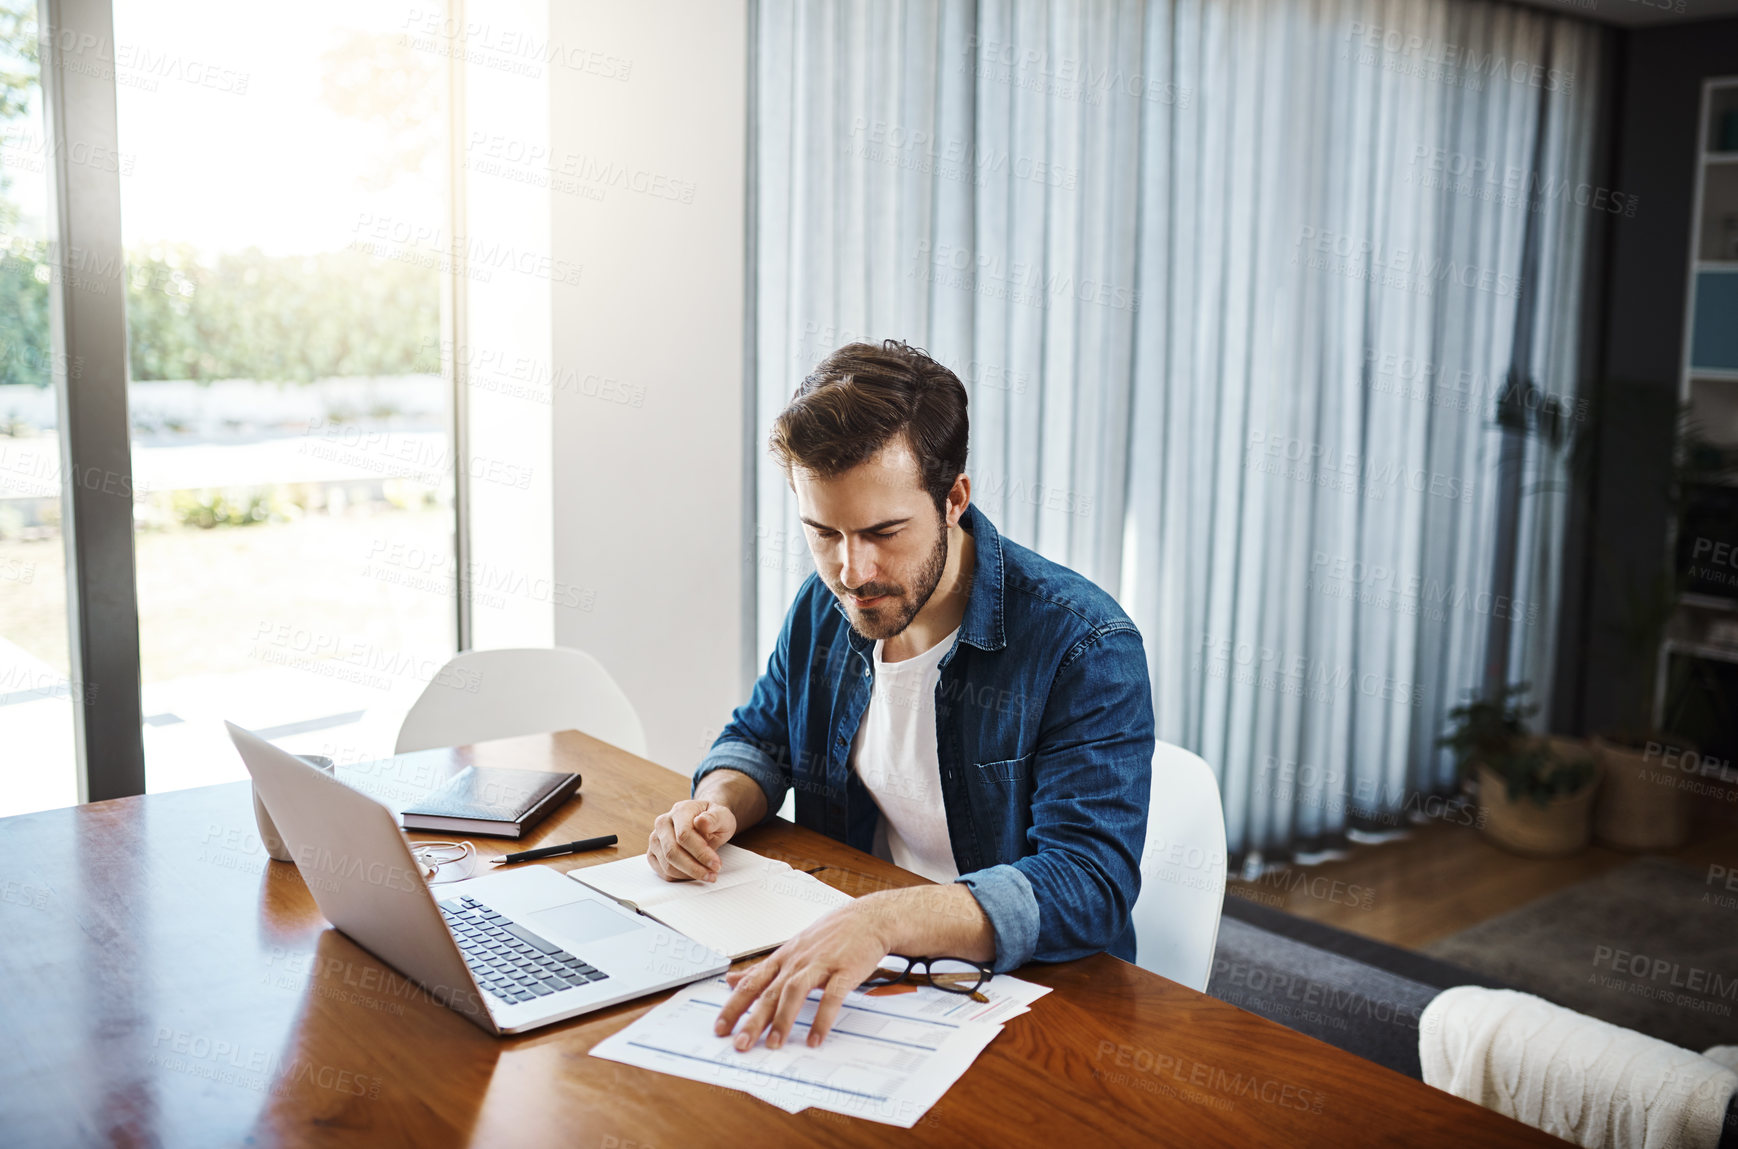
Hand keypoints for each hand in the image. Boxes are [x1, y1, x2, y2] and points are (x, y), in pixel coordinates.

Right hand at [646, 799, 735, 881]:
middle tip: (713, 874)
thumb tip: (702, 822)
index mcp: (680, 810)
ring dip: (689, 875)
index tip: (716, 864)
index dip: (700, 852)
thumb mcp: (723, 816)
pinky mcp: (653, 853)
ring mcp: (655, 839)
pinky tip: (694, 874)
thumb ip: (715, 818)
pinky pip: (663, 872)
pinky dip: (680, 878)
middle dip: (694, 868)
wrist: (704, 823)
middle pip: (672, 852)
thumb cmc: (714, 821)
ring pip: (667, 865)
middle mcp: (663, 823)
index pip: (684, 835)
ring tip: (707, 874)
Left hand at [714, 902, 889, 1050]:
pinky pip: (831, 997)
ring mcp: (820, 964)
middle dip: (753, 1020)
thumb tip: (731, 980)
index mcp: (782, 958)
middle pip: (770, 992)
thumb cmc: (830, 936)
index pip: (751, 983)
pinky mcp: (844, 970)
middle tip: (740, 1044)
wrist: (868, 919)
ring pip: (795, 992)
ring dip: (783, 1020)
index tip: (720, 1028)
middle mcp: (797, 961)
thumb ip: (761, 969)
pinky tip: (815, 1038)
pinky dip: (822, 1018)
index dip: (734, 1006)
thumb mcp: (790, 949)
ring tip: (775, 1045)